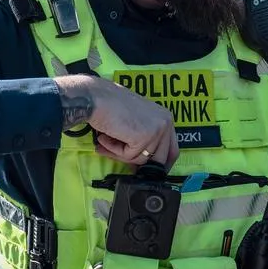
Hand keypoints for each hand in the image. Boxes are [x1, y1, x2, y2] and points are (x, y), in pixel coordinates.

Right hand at [55, 74, 178, 168]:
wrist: (95, 97)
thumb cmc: (110, 106)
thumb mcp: (137, 121)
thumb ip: (145, 139)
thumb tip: (144, 164)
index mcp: (166, 118)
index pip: (172, 151)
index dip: (160, 164)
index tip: (147, 171)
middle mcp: (166, 123)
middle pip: (159, 160)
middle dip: (137, 162)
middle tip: (117, 154)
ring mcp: (157, 130)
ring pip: (141, 160)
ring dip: (120, 154)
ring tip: (107, 139)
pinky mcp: (144, 136)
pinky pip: (129, 156)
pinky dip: (114, 150)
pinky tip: (106, 137)